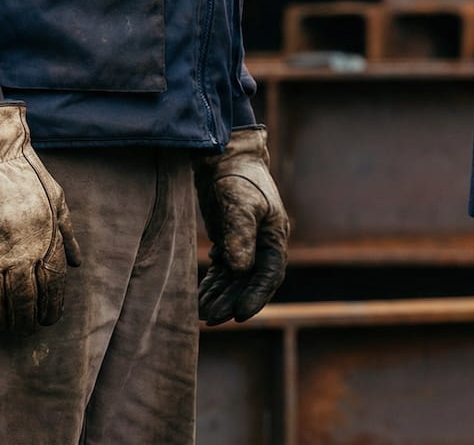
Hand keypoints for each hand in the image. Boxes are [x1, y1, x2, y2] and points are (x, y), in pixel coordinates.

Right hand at [0, 103, 82, 333]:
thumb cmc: (22, 174)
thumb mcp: (56, 199)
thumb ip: (66, 234)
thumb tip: (76, 262)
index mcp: (45, 243)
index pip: (52, 288)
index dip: (51, 308)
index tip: (48, 319)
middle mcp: (18, 257)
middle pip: (23, 303)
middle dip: (24, 321)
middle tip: (23, 329)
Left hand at [194, 126, 289, 324]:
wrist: (223, 154)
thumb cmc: (237, 176)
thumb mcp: (239, 203)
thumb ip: (239, 235)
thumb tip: (239, 269)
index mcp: (274, 236)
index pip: (269, 274)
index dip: (256, 296)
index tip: (240, 315)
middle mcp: (262, 243)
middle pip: (250, 282)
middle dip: (232, 302)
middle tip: (212, 320)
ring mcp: (245, 243)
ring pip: (234, 279)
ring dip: (220, 296)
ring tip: (201, 314)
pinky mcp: (229, 240)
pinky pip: (223, 270)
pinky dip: (213, 284)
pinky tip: (200, 297)